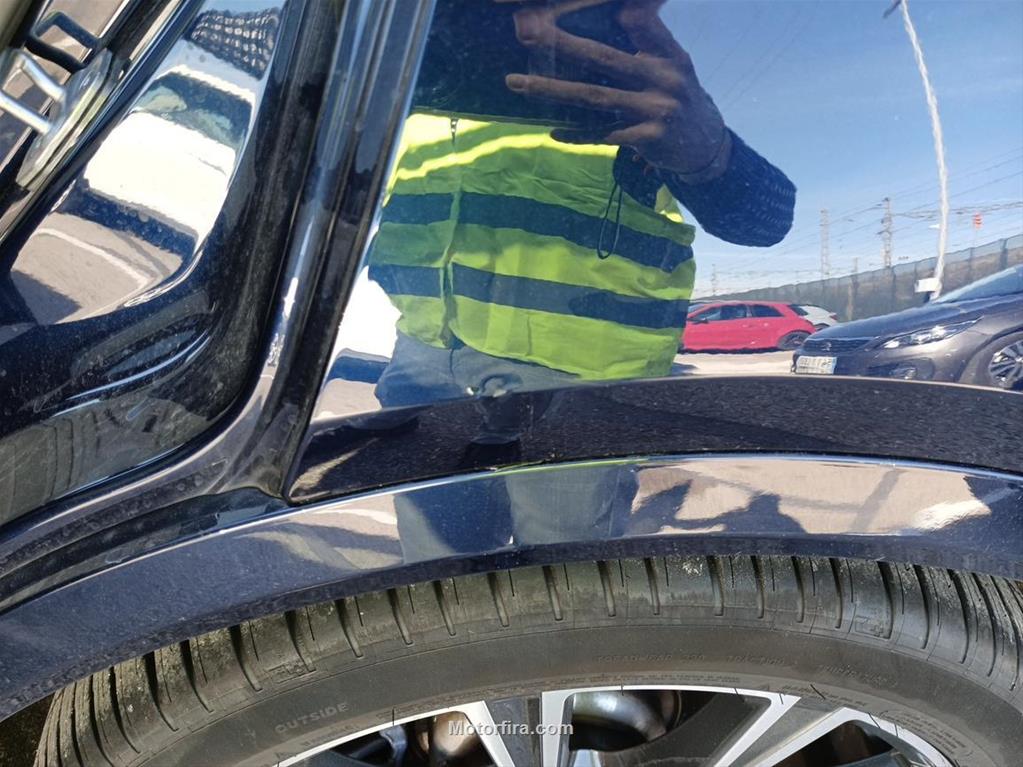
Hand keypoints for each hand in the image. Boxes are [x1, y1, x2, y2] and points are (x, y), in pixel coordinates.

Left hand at [499, 0, 729, 178]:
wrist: (706, 147)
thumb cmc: (679, 98)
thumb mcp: (674, 64)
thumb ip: (649, 38)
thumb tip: (624, 8)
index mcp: (667, 55)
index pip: (641, 23)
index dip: (612, 11)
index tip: (563, 6)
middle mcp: (662, 78)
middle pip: (603, 58)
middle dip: (562, 45)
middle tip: (526, 33)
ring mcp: (654, 110)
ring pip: (594, 98)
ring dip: (552, 90)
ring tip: (516, 83)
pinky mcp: (648, 139)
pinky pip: (603, 135)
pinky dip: (577, 134)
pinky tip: (553, 131)